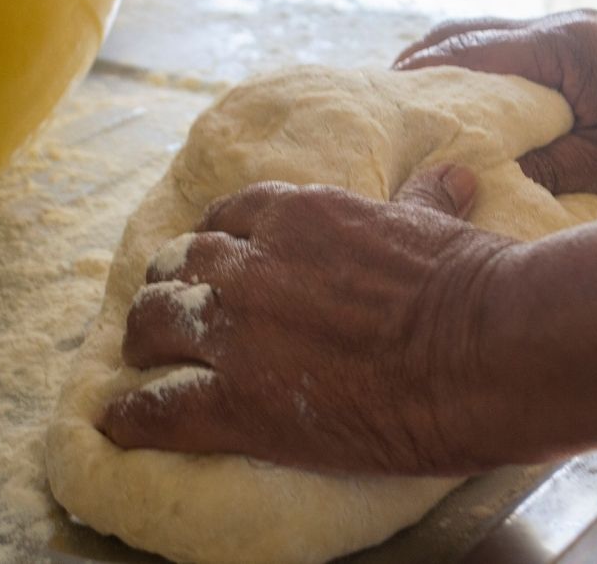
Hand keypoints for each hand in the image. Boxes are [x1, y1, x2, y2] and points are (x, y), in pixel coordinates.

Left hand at [99, 165, 518, 474]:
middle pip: (180, 265)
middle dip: (170, 284)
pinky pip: (160, 409)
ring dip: (143, 340)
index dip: (216, 239)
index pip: (230, 216)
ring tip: (139, 357)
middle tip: (171, 307)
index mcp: (299, 215)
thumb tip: (451, 172)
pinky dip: (133, 418)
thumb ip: (425, 197)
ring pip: (155, 324)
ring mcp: (237, 333)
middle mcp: (252, 265)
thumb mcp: (438, 225)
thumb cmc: (468, 283)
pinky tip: (118, 424)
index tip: (215, 258)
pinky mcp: (237, 402)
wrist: (478, 349)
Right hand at [395, 9, 596, 200]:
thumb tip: (475, 176)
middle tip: (377, 113)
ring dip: (443, 72)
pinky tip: (457, 111)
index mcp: (564, 46)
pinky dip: (474, 76)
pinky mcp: (575, 49)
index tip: (378, 111)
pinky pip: (506, 54)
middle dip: (416, 71)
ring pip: (481, 40)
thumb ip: (543, 168)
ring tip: (405, 114)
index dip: (418, 83)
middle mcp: (560, 27)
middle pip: (462, 36)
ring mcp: (567, 34)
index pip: (468, 56)